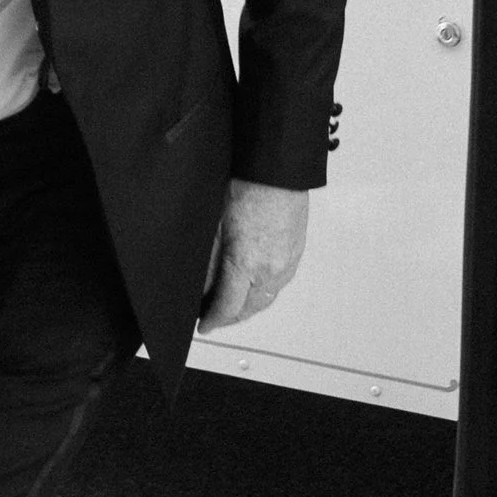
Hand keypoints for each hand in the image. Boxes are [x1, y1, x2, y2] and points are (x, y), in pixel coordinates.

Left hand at [200, 182, 309, 333]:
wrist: (276, 170)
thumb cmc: (246, 186)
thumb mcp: (213, 227)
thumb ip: (208, 264)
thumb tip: (200, 289)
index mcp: (247, 263)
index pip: (227, 307)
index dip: (212, 320)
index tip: (204, 326)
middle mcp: (271, 269)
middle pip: (248, 309)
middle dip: (229, 318)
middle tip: (213, 318)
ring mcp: (287, 262)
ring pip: (266, 300)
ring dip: (247, 307)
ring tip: (231, 305)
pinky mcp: (295, 253)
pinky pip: (279, 284)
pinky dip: (263, 293)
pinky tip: (253, 286)